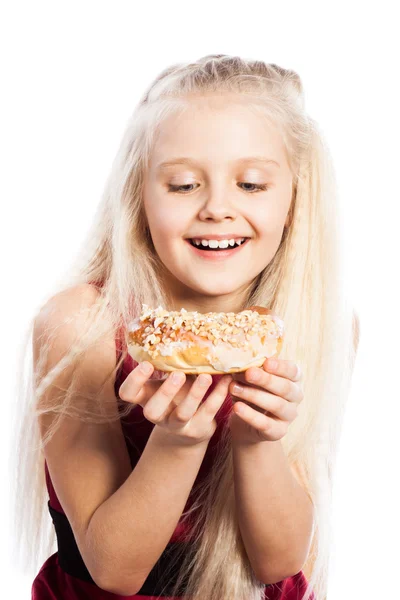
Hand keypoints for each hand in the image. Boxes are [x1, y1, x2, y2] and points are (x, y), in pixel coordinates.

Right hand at [118, 362, 232, 446]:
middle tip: (177, 374)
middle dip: (165, 392)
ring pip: (182, 414)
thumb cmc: (177, 396)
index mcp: (146, 398)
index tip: (147, 363)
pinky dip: (218, 396)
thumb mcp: (170, 381)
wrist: (190, 430)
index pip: (127, 394)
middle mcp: (158, 415)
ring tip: (205, 377)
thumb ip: (171, 364)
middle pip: (152, 410)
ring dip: (194, 394)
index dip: (134, 380)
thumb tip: (184, 331)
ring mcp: (176, 426)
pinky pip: (207, 414)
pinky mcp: (197, 430)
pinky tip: (226, 381)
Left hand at [228, 358, 302, 442]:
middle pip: (285, 387)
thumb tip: (239, 361)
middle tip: (248, 373)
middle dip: (266, 380)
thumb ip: (251, 369)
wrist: (247, 423)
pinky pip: (266, 424)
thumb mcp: (252, 378)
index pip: (292, 370)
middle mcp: (296, 397)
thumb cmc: (252, 391)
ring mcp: (289, 415)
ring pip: (276, 405)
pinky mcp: (279, 432)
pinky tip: (237, 407)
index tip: (266, 362)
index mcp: (293, 379)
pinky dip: (250, 415)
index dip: (281, 367)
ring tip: (234, 388)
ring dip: (254, 395)